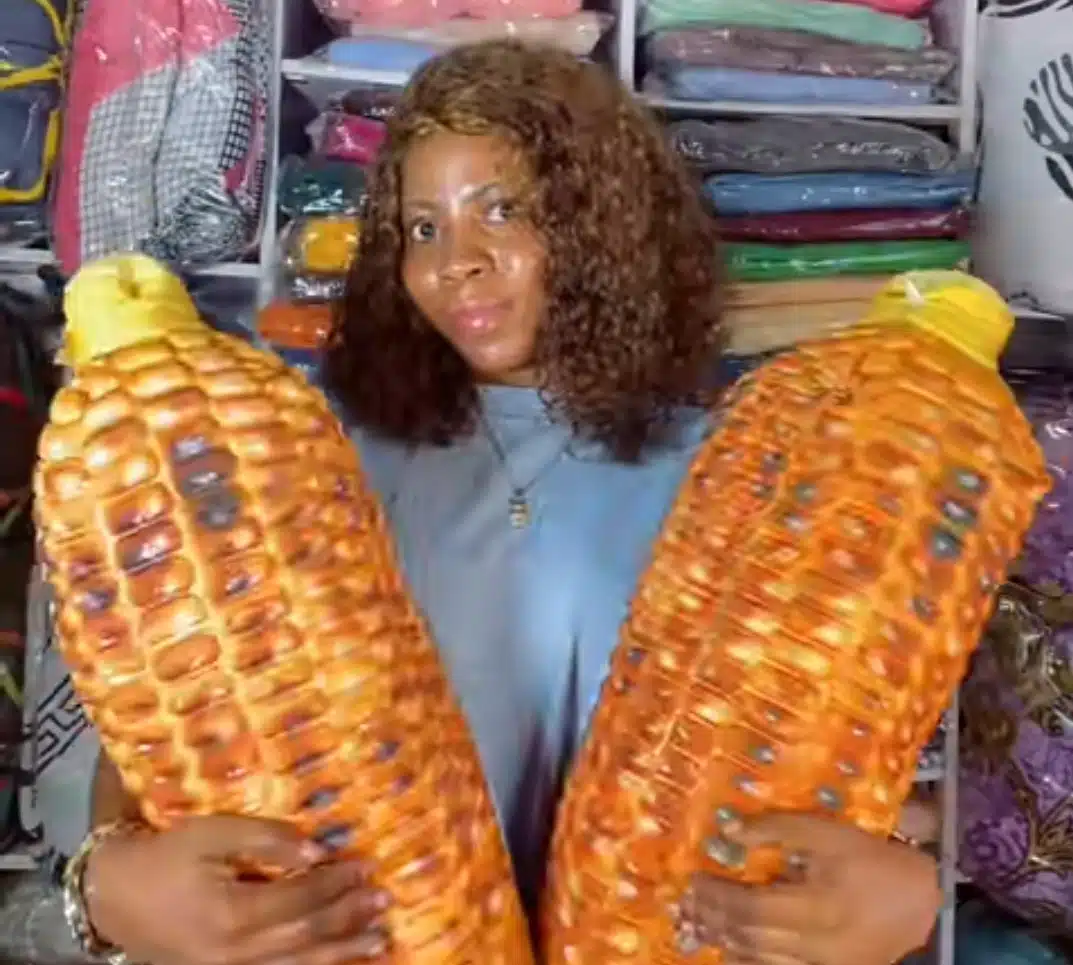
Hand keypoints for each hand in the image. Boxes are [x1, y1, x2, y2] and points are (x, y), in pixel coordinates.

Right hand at [85, 816, 390, 964]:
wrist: (113, 897)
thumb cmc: (165, 856)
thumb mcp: (210, 833)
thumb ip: (264, 839)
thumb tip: (317, 848)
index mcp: (232, 913)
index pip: (300, 899)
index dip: (336, 883)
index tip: (366, 866)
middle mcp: (234, 954)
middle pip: (306, 938)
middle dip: (348, 919)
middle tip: (383, 902)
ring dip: (342, 955)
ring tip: (378, 942)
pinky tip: (338, 963)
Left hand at [677, 806, 941, 964]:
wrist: (920, 898)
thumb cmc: (870, 857)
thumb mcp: (826, 831)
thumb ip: (778, 828)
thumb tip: (729, 832)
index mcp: (819, 905)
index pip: (752, 908)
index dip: (718, 897)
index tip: (694, 880)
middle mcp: (820, 944)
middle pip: (751, 937)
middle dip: (715, 919)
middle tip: (687, 902)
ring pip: (763, 959)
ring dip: (727, 940)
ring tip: (700, 923)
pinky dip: (751, 958)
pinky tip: (732, 946)